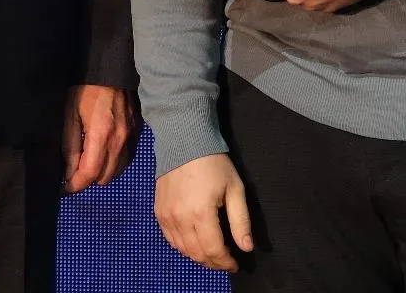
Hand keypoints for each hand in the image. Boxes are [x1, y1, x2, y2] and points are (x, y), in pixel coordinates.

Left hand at [61, 84, 136, 193]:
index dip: (75, 185)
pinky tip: (102, 153)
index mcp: (101, 135)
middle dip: (87, 180)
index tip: (64, 187)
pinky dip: (113, 164)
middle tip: (73, 171)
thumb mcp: (69, 115)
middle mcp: (120, 141)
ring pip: (116, 172)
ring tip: (87, 162)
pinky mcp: (136, 133)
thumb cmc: (85, 89)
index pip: (90, 174)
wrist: (110, 69)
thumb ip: (69, 147)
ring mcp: (131, 138)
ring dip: (101, 173)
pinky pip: (125, 160)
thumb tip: (67, 174)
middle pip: (104, 178)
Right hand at [155, 153, 253, 271]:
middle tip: (224, 261)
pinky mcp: (159, 212)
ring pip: (182, 249)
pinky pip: (170, 239)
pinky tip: (193, 243)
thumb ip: (240, 221)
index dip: (225, 262)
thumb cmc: (213, 163)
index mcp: (201, 214)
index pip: (213, 250)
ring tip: (211, 255)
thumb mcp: (235, 189)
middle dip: (213, 262)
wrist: (183, 141)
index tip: (235, 263)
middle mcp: (180, 219)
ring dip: (198, 256)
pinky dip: (182, 246)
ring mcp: (166, 216)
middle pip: (197, 253)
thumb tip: (246, 247)